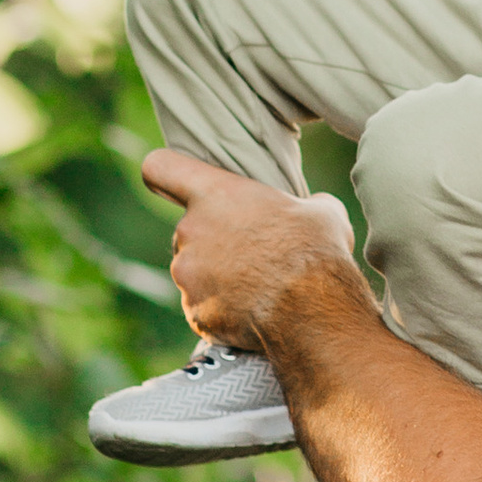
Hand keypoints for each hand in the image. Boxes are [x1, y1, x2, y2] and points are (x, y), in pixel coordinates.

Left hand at [141, 149, 358, 346]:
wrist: (314, 313)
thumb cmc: (316, 252)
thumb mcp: (322, 211)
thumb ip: (301, 204)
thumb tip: (311, 209)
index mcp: (215, 194)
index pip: (160, 167)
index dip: (165, 174)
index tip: (173, 183)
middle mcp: (190, 231)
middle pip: (188, 228)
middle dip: (212, 240)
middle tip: (251, 252)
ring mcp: (188, 275)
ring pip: (194, 270)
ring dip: (217, 276)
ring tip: (258, 287)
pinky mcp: (195, 312)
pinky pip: (203, 306)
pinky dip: (222, 310)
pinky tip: (254, 312)